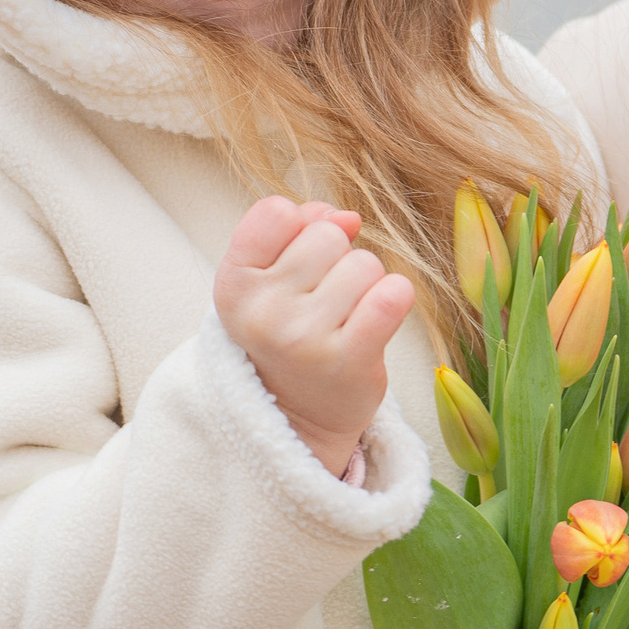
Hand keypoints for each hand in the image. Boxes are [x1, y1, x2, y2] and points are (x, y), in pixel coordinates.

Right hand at [215, 197, 414, 474]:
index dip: (297, 230)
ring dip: (366, 284)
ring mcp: (305, 338)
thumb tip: (349, 217)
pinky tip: (377, 320)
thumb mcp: (271, 279)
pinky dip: (395, 298)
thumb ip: (301, 229)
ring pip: (365, 263)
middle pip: (328, 235)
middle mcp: (263, 312)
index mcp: (233, 286)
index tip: (293, 265)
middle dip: (336, 259)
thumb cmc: (288, 332)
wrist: (299, 416)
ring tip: (345, 318)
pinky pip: (393, 295)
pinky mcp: (350, 360)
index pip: (276, 212)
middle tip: (322, 302)